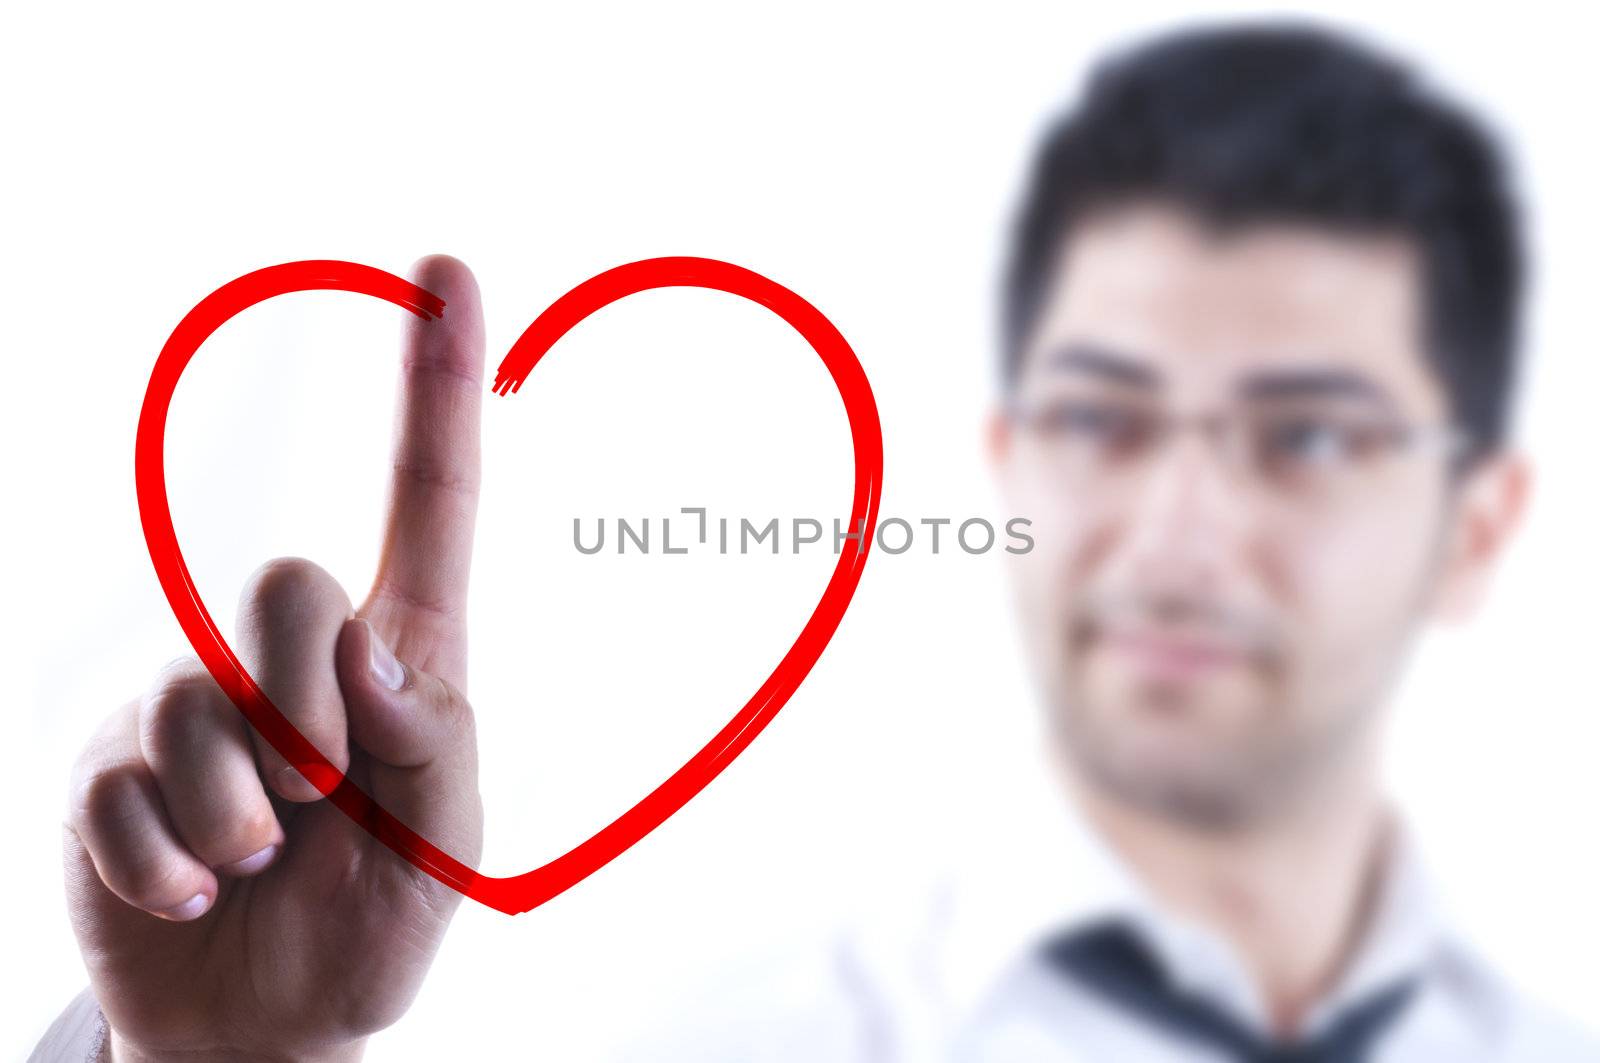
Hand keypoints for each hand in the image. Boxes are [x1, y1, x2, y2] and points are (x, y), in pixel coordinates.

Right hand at [63, 256, 487, 1061]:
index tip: (452, 272)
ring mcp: (189, 706)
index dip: (439, 387)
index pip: (429, 503)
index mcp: (399, 657)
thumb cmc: (377, 916)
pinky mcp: (109, 769)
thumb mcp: (446, 843)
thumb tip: (365, 638)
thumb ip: (432, 734)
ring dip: (243, 815)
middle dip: (309, 710)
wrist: (271, 1027)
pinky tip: (193, 891)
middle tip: (323, 799)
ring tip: (263, 861)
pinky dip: (171, 866)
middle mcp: (290, 657)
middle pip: (293, 585)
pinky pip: (126, 792)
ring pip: (203, 703)